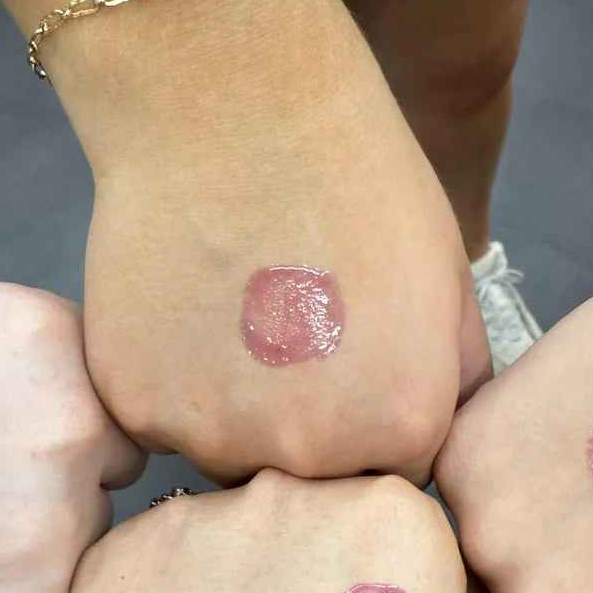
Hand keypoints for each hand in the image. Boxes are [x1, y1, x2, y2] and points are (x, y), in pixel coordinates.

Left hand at [49, 471, 493, 592]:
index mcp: (395, 519)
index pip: (396, 513)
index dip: (380, 580)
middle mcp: (290, 493)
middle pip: (309, 505)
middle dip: (307, 562)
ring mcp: (189, 522)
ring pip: (227, 531)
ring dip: (232, 580)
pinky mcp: (109, 562)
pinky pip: (154, 562)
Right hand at [80, 0, 488, 483]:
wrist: (231, 107)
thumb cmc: (357, 182)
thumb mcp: (449, 285)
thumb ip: (454, 385)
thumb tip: (437, 439)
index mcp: (399, 432)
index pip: (391, 480)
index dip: (373, 429)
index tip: (354, 375)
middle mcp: (308, 457)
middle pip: (308, 484)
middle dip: (305, 435)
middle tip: (290, 346)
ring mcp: (213, 437)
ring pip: (229, 457)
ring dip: (235, 414)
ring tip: (235, 320)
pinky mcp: (138, 407)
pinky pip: (163, 422)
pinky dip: (172, 384)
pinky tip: (185, 309)